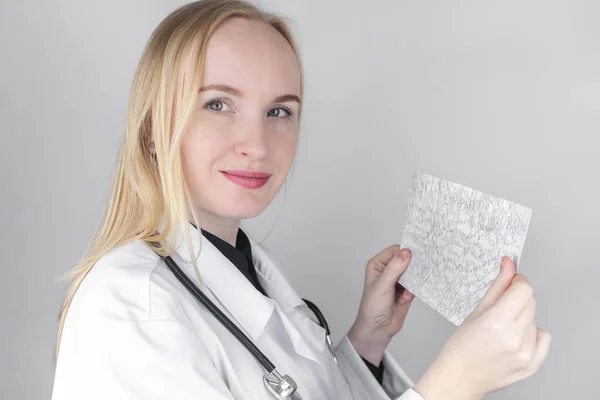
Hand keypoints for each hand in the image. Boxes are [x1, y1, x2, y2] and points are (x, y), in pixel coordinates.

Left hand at [348, 245, 414, 365]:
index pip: (395, 251)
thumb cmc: (373, 306)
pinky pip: (416, 285)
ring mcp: (397, 280)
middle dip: (412, 270)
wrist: (378, 329)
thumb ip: (395, 268)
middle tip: (414, 277)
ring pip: (413, 273)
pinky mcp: (406, 290)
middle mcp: (388, 270)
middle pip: (406, 260)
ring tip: (405, 295)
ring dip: (412, 283)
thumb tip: (407, 252)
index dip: (405, 253)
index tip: (414, 260)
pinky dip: (413, 292)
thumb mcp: (382, 285)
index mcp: (378, 264)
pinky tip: (405, 300)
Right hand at [414, 257, 551, 399]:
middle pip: (530, 302)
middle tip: (499, 311)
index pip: (524, 289)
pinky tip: (515, 339)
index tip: (511, 283)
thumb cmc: (462, 346)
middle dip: (517, 300)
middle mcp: (514, 338)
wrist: (461, 377)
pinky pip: (544, 337)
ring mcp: (525, 353)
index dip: (518, 281)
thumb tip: (509, 264)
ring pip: (534, 319)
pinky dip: (533, 334)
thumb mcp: (476, 311)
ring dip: (522, 318)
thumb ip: (498, 286)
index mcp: (497, 321)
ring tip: (502, 330)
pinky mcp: (532, 364)